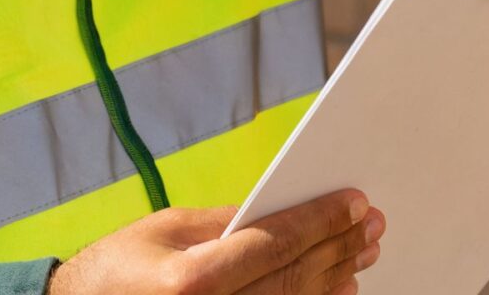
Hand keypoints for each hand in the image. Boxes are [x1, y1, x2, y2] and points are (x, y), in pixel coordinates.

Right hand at [45, 191, 384, 294]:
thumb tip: (287, 210)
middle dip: (339, 247)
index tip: (356, 201)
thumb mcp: (165, 230)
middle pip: (294, 281)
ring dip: (335, 278)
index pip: (275, 245)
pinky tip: (336, 287)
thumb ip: (228, 222)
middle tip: (373, 224)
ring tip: (363, 251)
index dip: (321, 220)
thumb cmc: (115, 271)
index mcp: (191, 282)